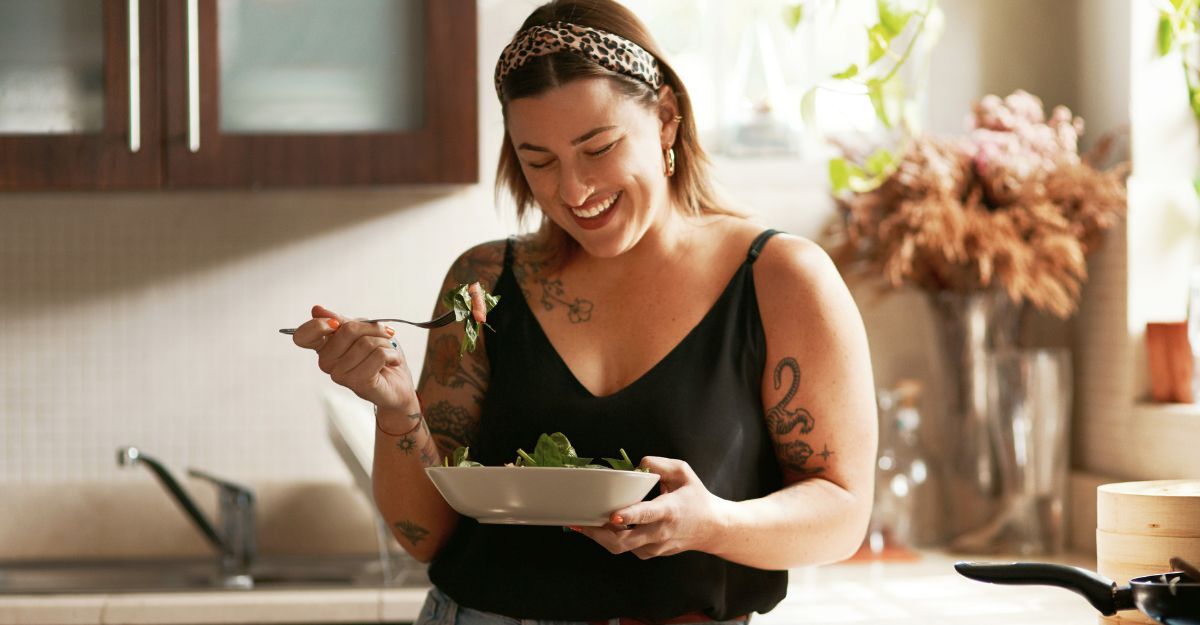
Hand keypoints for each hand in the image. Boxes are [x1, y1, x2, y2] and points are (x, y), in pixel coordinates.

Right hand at [291, 305, 418, 411]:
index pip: (303, 336)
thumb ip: (341, 321)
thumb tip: (316, 309)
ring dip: (385, 343)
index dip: (318, 325)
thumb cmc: (379, 356)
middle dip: (373, 328)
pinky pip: (378, 355)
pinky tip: (392, 361)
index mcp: (324, 348)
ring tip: (388, 352)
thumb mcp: (362, 331)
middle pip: (347, 330)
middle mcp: (327, 363)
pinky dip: (391, 354)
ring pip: (366, 343)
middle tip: (384, 335)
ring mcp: (340, 375)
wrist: (398, 383)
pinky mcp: (358, 383)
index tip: (337, 323)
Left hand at [571, 457, 732, 558]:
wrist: (712, 528)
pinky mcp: (650, 553)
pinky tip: (602, 527)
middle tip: (579, 522)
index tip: (612, 516)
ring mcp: (655, 547)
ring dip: (601, 537)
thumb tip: (639, 464)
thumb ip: (661, 464)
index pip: (647, 515)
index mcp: (669, 511)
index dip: (628, 516)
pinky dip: (612, 539)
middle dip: (598, 534)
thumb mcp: (684, 472)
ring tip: (583, 523)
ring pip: (621, 548)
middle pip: (624, 542)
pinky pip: (626, 548)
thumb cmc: (696, 498)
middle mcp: (660, 532)